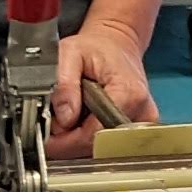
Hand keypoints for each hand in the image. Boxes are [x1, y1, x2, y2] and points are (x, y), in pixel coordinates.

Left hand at [52, 20, 158, 154]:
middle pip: (100, 145)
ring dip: (80, 139)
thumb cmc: (96, 47)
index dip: (68, 140)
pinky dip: (91, 137)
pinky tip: (84, 121)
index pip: (96, 133)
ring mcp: (143, 122)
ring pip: (103, 148)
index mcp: (128, 93)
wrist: (116, 43)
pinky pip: (109, 143)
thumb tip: (64, 119)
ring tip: (69, 117)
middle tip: (53, 126)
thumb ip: (65, 86)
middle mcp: (141, 111)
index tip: (48, 139)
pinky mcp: (139, 127)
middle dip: (71, 141)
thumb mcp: (71, 54)